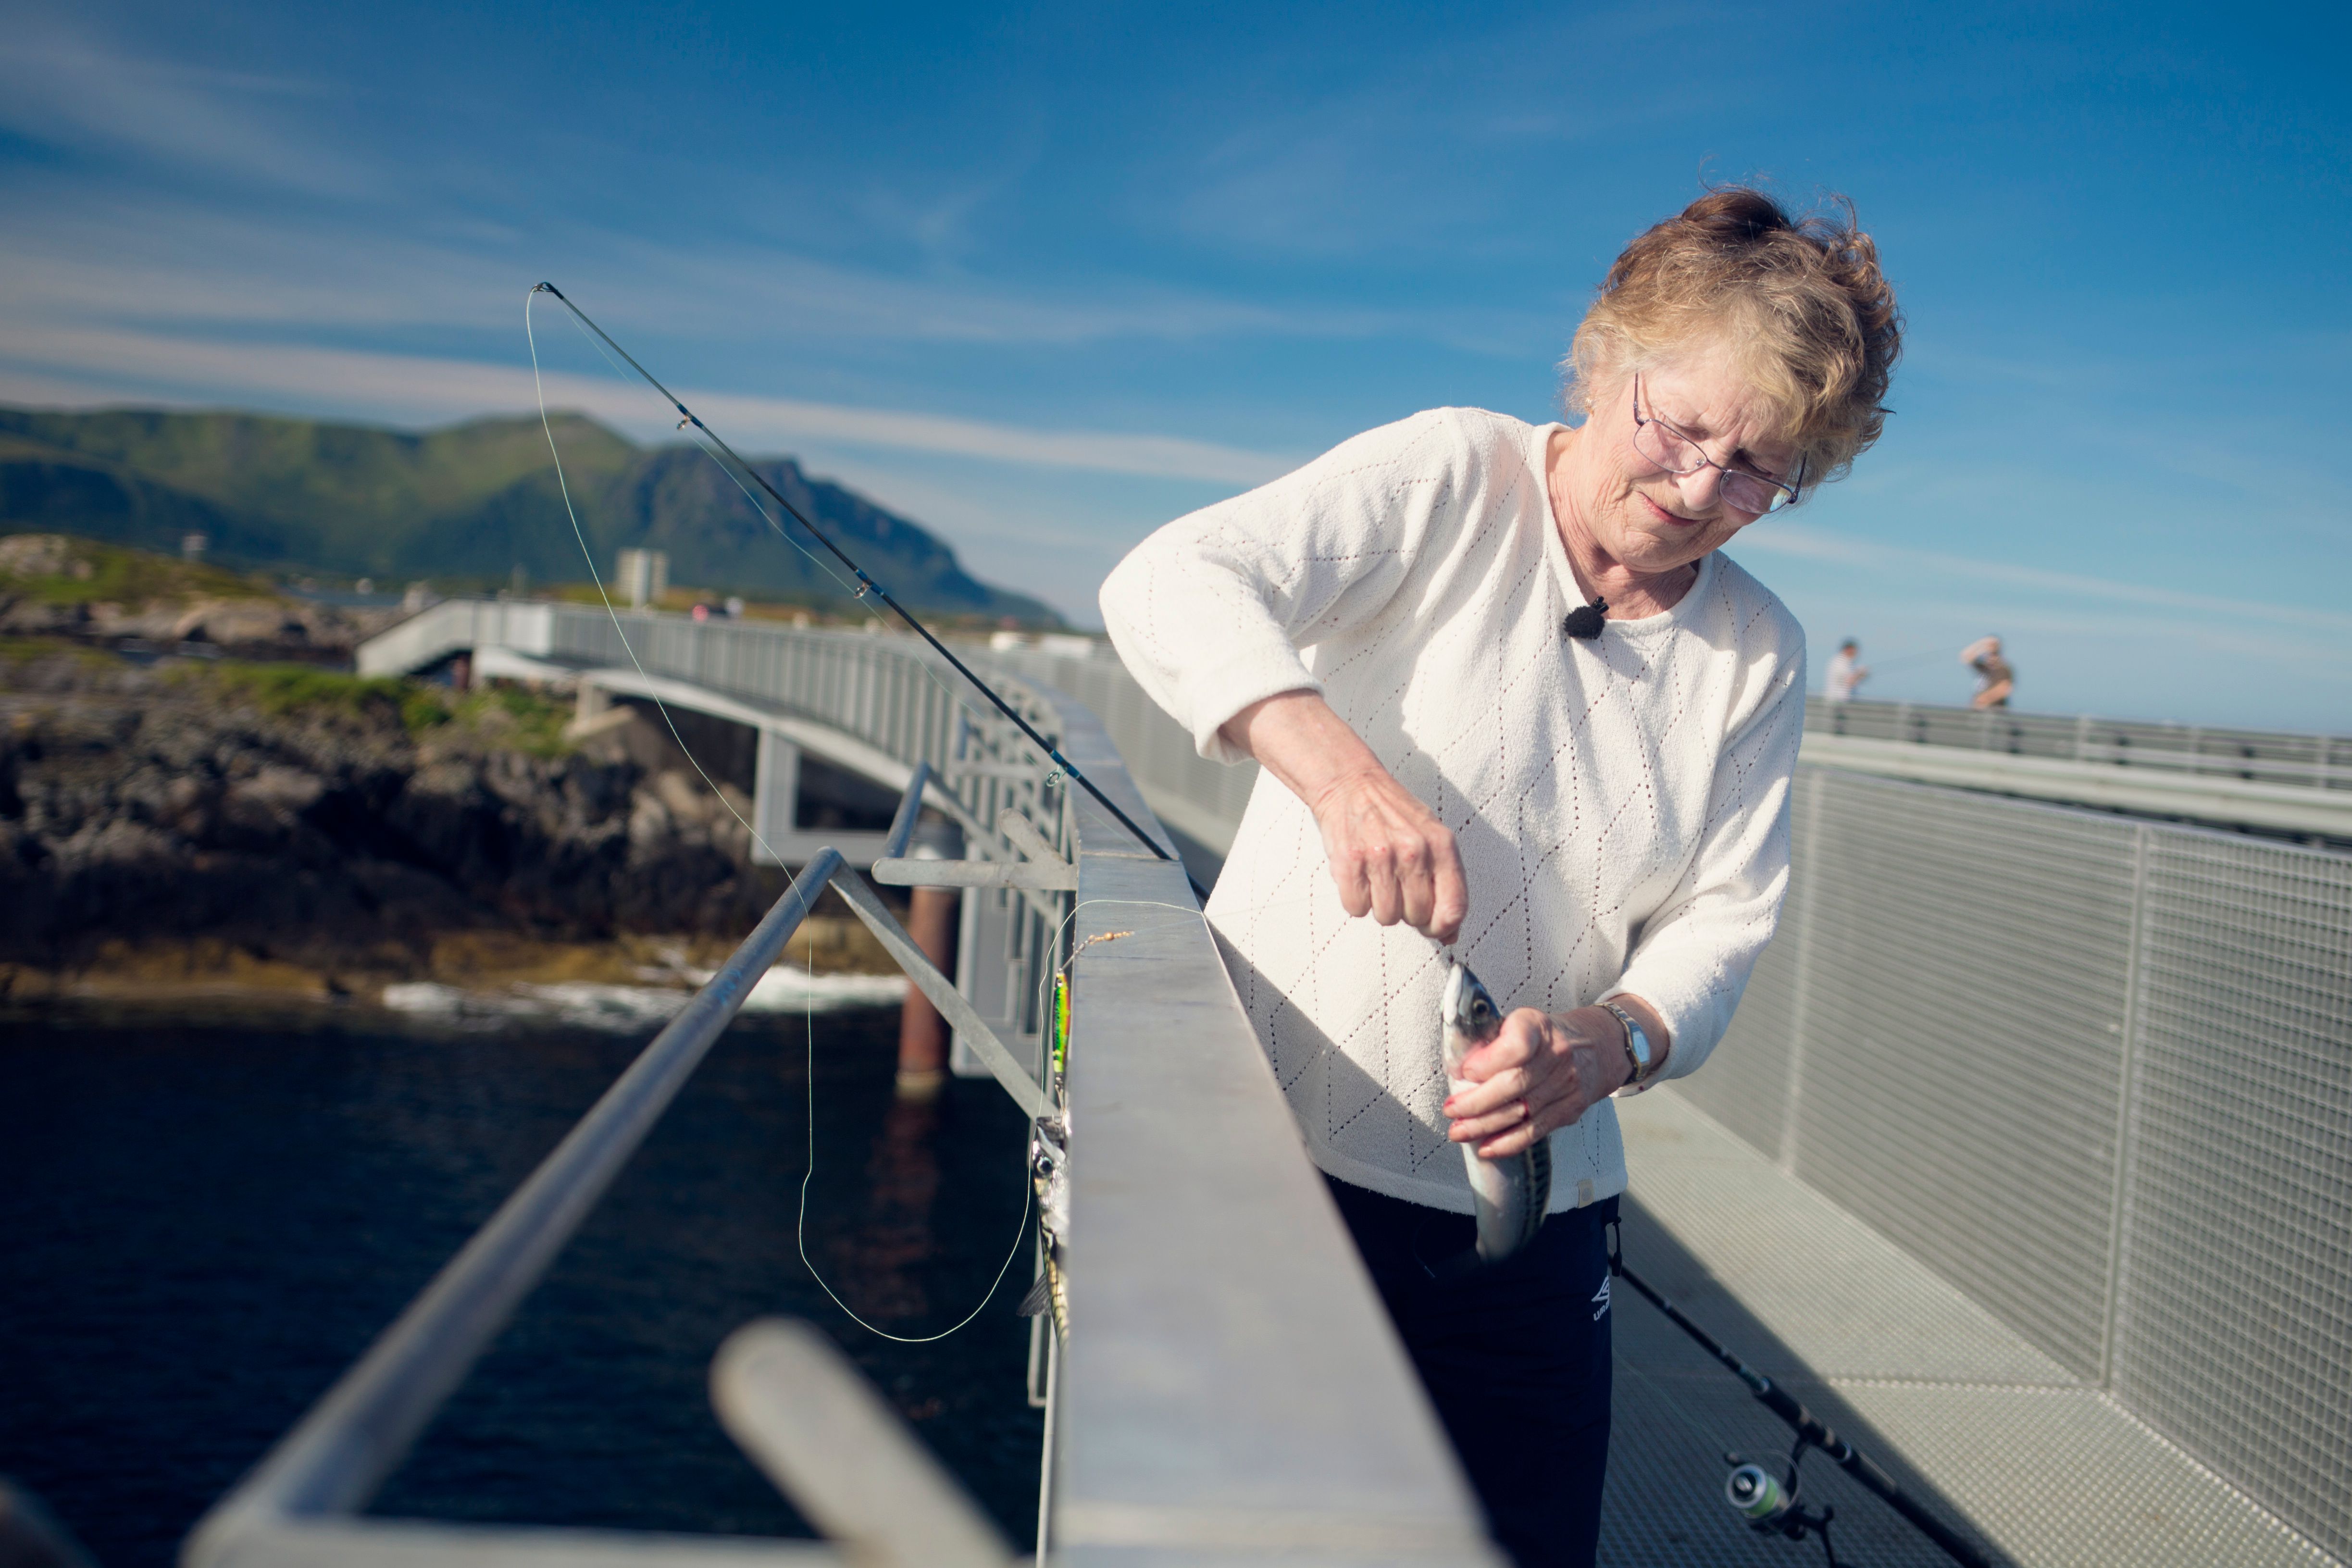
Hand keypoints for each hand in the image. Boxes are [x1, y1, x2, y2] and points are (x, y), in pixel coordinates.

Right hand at [1306, 767, 1466, 943]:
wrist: (1350, 784)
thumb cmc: (1393, 813)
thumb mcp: (1430, 838)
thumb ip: (1445, 883)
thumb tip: (1450, 933)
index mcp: (1441, 845)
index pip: (1454, 908)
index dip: (1442, 927)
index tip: (1432, 926)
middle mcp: (1414, 851)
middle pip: (1418, 917)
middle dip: (1407, 911)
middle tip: (1397, 888)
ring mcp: (1381, 856)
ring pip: (1387, 917)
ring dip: (1380, 906)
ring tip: (1377, 880)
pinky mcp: (1349, 862)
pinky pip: (1357, 908)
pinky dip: (1356, 900)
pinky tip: (1359, 877)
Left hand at [1442, 1005, 1633, 1158]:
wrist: (1594, 1048)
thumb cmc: (1541, 1037)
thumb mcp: (1516, 1023)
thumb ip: (1489, 1040)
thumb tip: (1456, 1071)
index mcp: (1537, 1026)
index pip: (1516, 1045)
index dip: (1488, 1061)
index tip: (1464, 1071)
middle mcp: (1557, 1054)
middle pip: (1514, 1084)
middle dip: (1476, 1102)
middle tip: (1450, 1111)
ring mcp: (1566, 1084)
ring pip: (1522, 1112)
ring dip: (1485, 1126)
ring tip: (1459, 1132)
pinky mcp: (1570, 1109)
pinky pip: (1535, 1131)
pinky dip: (1508, 1143)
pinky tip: (1486, 1148)